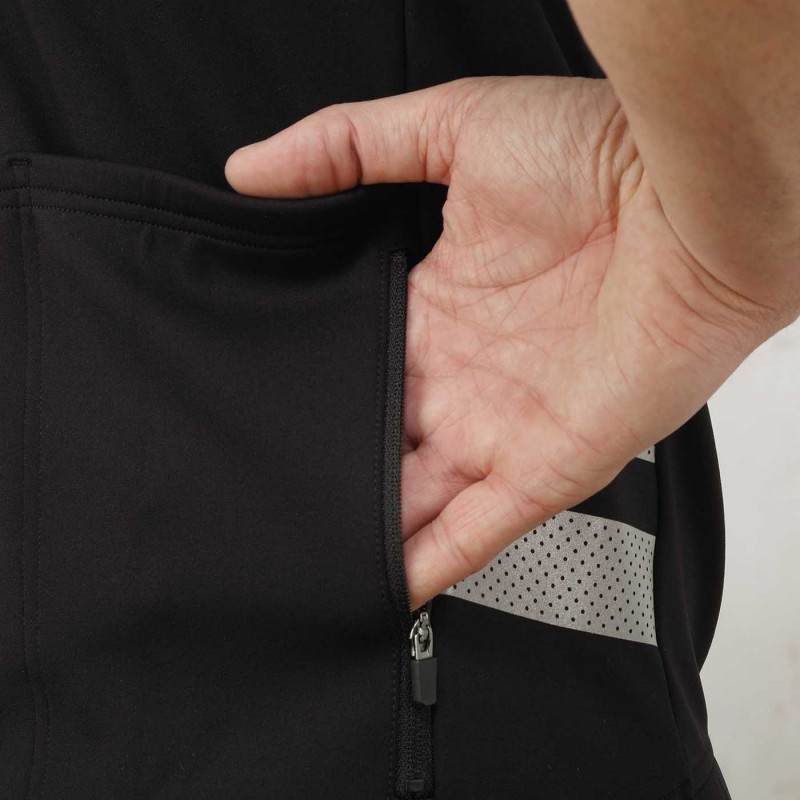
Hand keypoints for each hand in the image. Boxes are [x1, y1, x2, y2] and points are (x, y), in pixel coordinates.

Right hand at [225, 76, 775, 610]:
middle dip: (323, 463)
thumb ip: (344, 147)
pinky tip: (374, 588)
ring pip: (410, 497)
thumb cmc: (593, 155)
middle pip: (375, 438)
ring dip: (359, 522)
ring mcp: (498, 427)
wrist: (688, 198)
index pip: (355, 361)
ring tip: (290, 549)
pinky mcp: (543, 470)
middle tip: (252, 487)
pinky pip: (473, 536)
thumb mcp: (449, 128)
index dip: (307, 385)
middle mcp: (460, 374)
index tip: (246, 401)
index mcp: (435, 306)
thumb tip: (248, 169)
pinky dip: (423, 566)